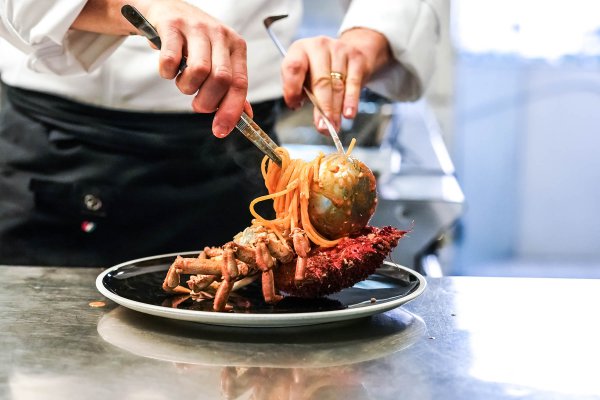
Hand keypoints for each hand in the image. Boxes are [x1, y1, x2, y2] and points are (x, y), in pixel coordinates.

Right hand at [143, 0, 248, 136]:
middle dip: (207, 102)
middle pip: (221, 79)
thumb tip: (245, 116)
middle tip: (197, 105)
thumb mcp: (218, 59)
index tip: (220, 130)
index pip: (240, 84)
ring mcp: (196, 28)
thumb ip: (231, 87)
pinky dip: (167, 73)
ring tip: (183, 82)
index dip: (231, 111)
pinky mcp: (172, 25)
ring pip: (198, 71)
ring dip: (186, 87)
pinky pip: (171, 60)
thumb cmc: (195, 41)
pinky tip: (169, 69)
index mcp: (236, 46)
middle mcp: (220, 35)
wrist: (166, 9)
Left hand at [281, 28, 391, 134]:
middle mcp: (319, 46)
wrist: (349, 51)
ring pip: (337, 85)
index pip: (293, 67)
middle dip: (322, 108)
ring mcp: (339, 50)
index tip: (295, 106)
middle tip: (323, 127)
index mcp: (299, 50)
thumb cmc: (320, 69)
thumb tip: (318, 119)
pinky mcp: (356, 58)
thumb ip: (304, 95)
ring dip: (336, 110)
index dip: (292, 88)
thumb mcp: (305, 77)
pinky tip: (349, 114)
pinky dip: (351, 101)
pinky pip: (353, 83)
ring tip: (334, 126)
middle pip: (320, 81)